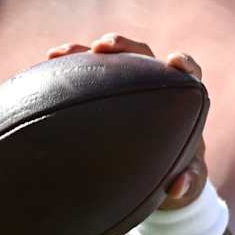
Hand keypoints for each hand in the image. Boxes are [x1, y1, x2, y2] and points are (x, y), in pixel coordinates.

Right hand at [47, 34, 207, 209]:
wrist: (155, 172)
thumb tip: (178, 188)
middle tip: (103, 47)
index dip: (184, 64)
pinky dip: (65, 68)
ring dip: (84, 51)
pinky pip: (83, 72)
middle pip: (141, 53)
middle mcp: (154, 81)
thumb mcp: (186, 178)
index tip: (174, 64)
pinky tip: (45, 67)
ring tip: (60, 53)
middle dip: (123, 46)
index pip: (188, 72)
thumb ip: (188, 179)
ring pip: (107, 59)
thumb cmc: (177, 169)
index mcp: (181, 98)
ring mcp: (125, 81)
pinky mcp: (101, 87)